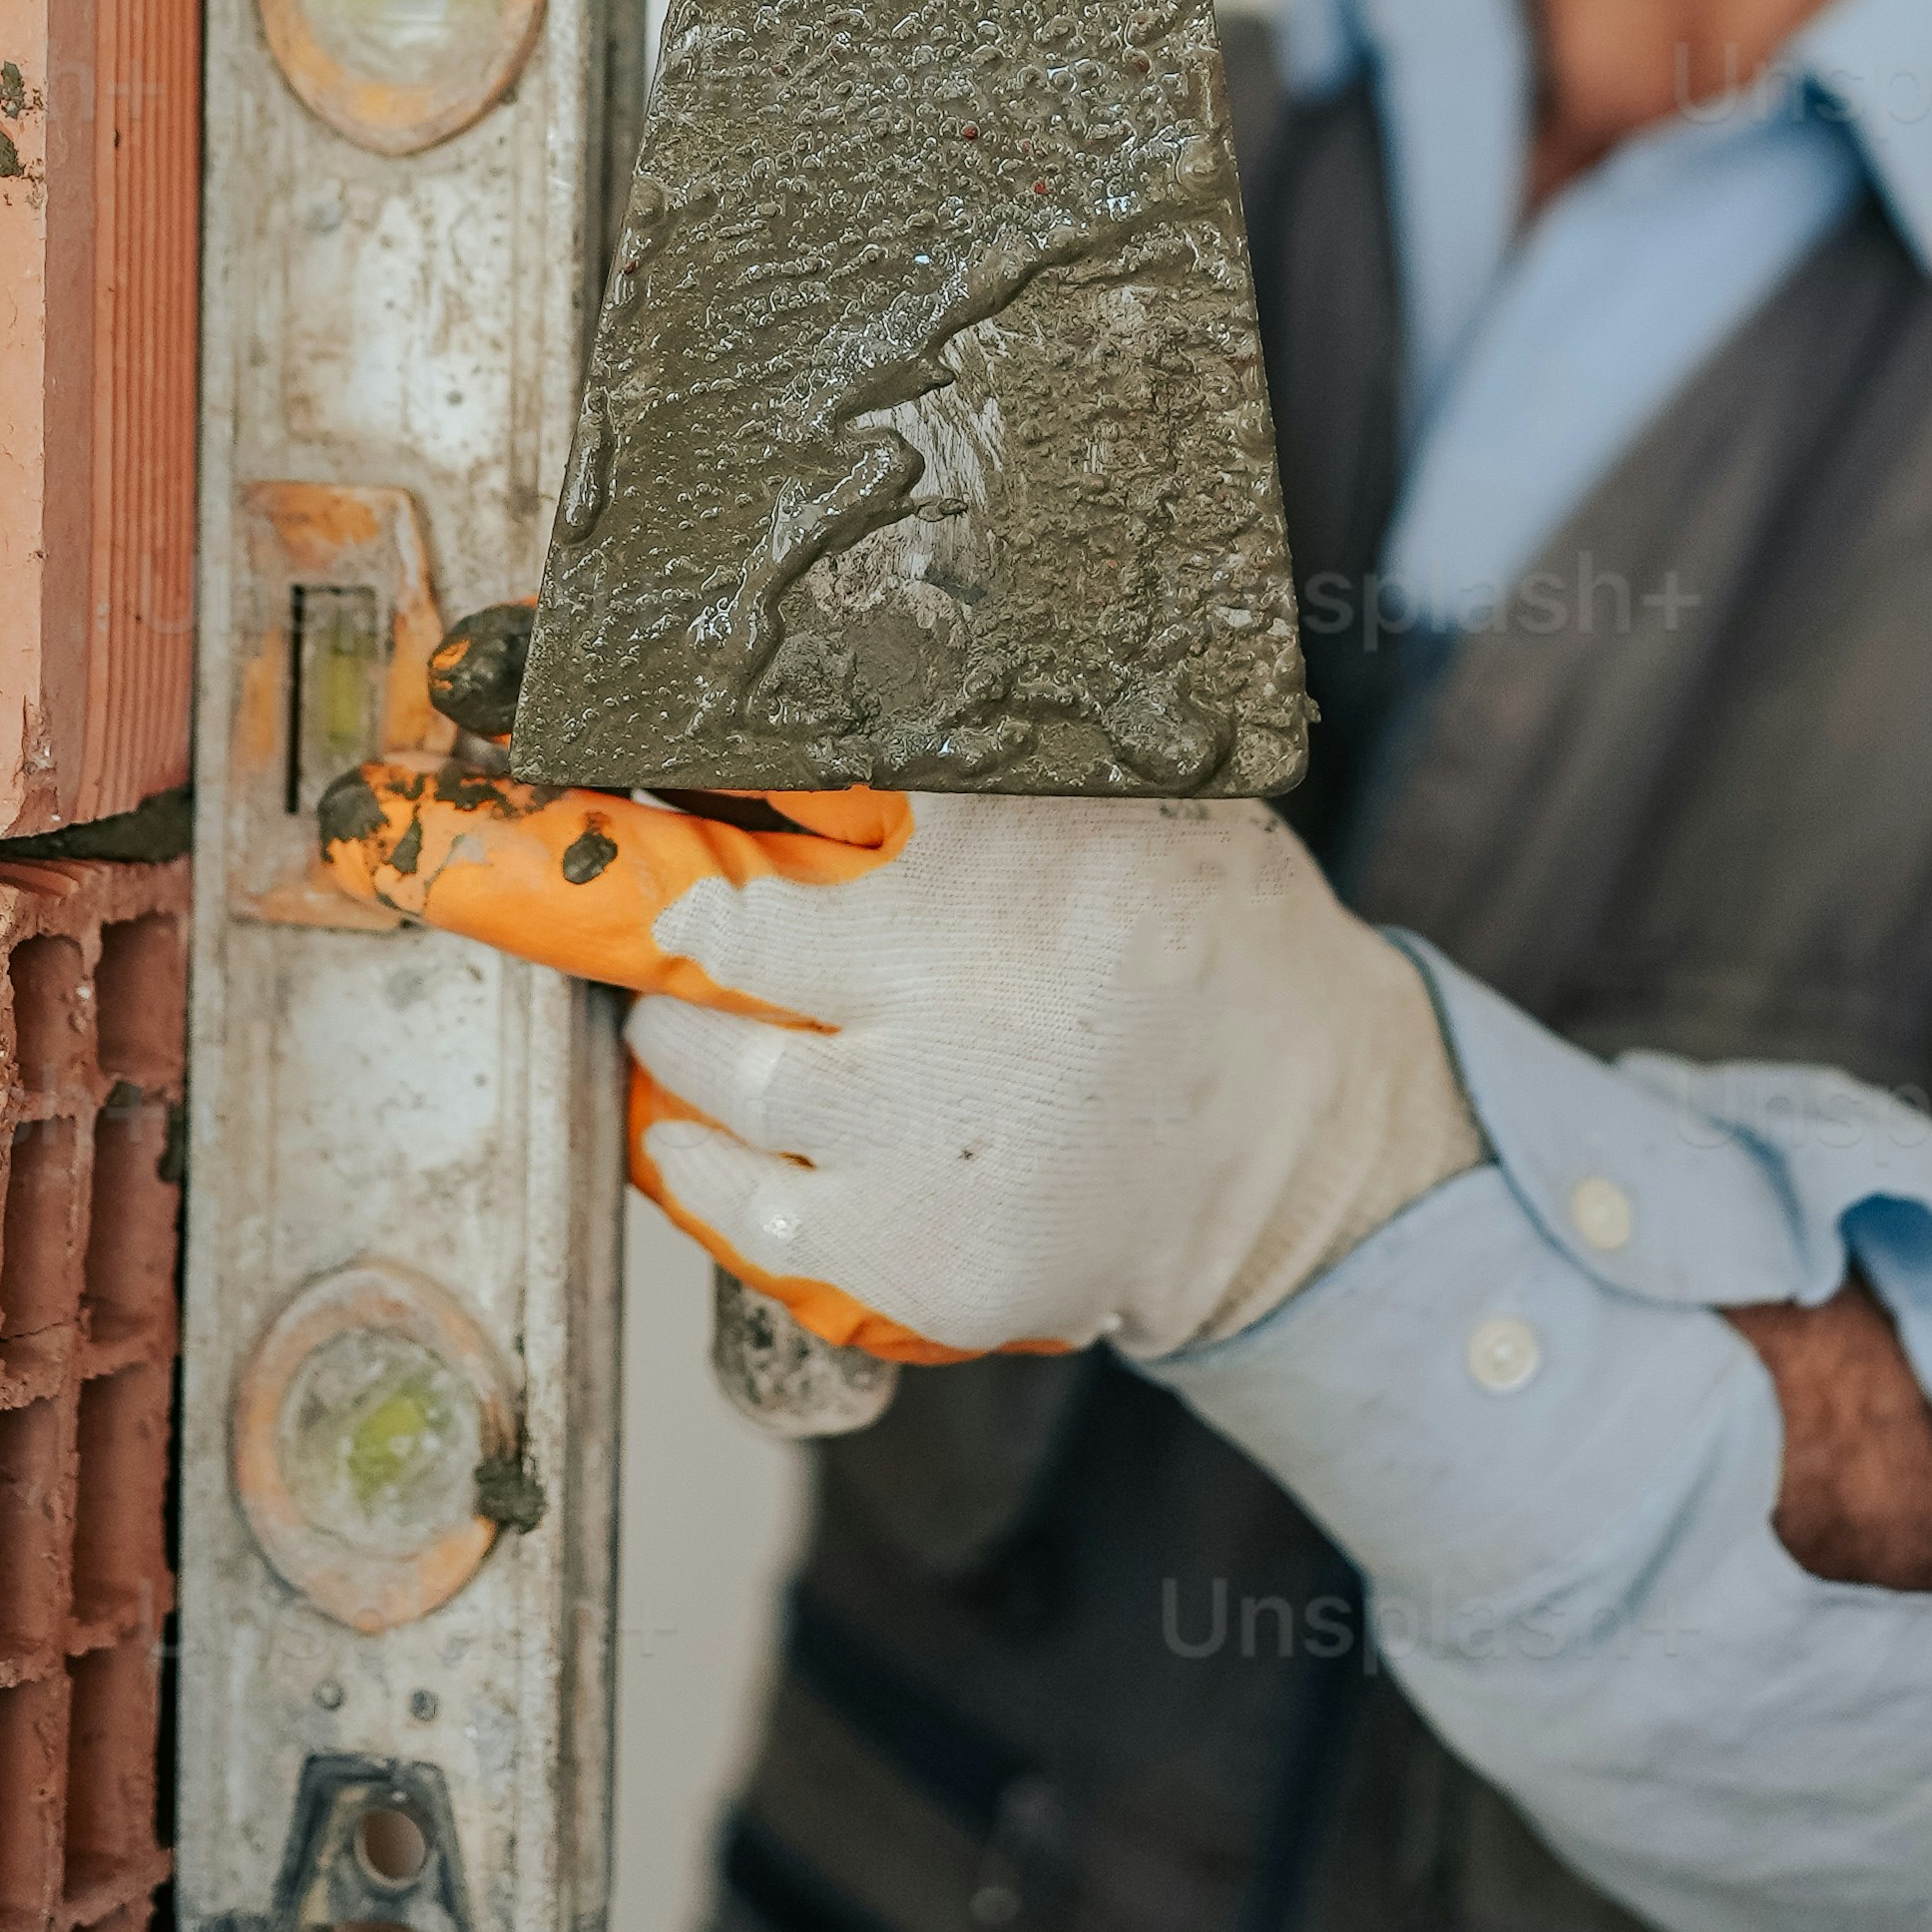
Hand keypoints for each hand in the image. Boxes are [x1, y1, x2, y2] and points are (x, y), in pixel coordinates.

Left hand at [626, 788, 1482, 1365]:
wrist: (1312, 1150)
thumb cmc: (1208, 951)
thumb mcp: (1136, 804)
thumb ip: (997, 760)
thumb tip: (826, 675)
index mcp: (1010, 855)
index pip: (789, 783)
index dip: (688, 777)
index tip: (618, 771)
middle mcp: (959, 990)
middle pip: (722, 934)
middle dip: (675, 924)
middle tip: (667, 917)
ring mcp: (928, 1135)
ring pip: (713, 1069)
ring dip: (675, 1040)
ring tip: (683, 1021)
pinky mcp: (919, 1256)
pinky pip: (745, 1208)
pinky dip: (700, 1163)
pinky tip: (697, 1132)